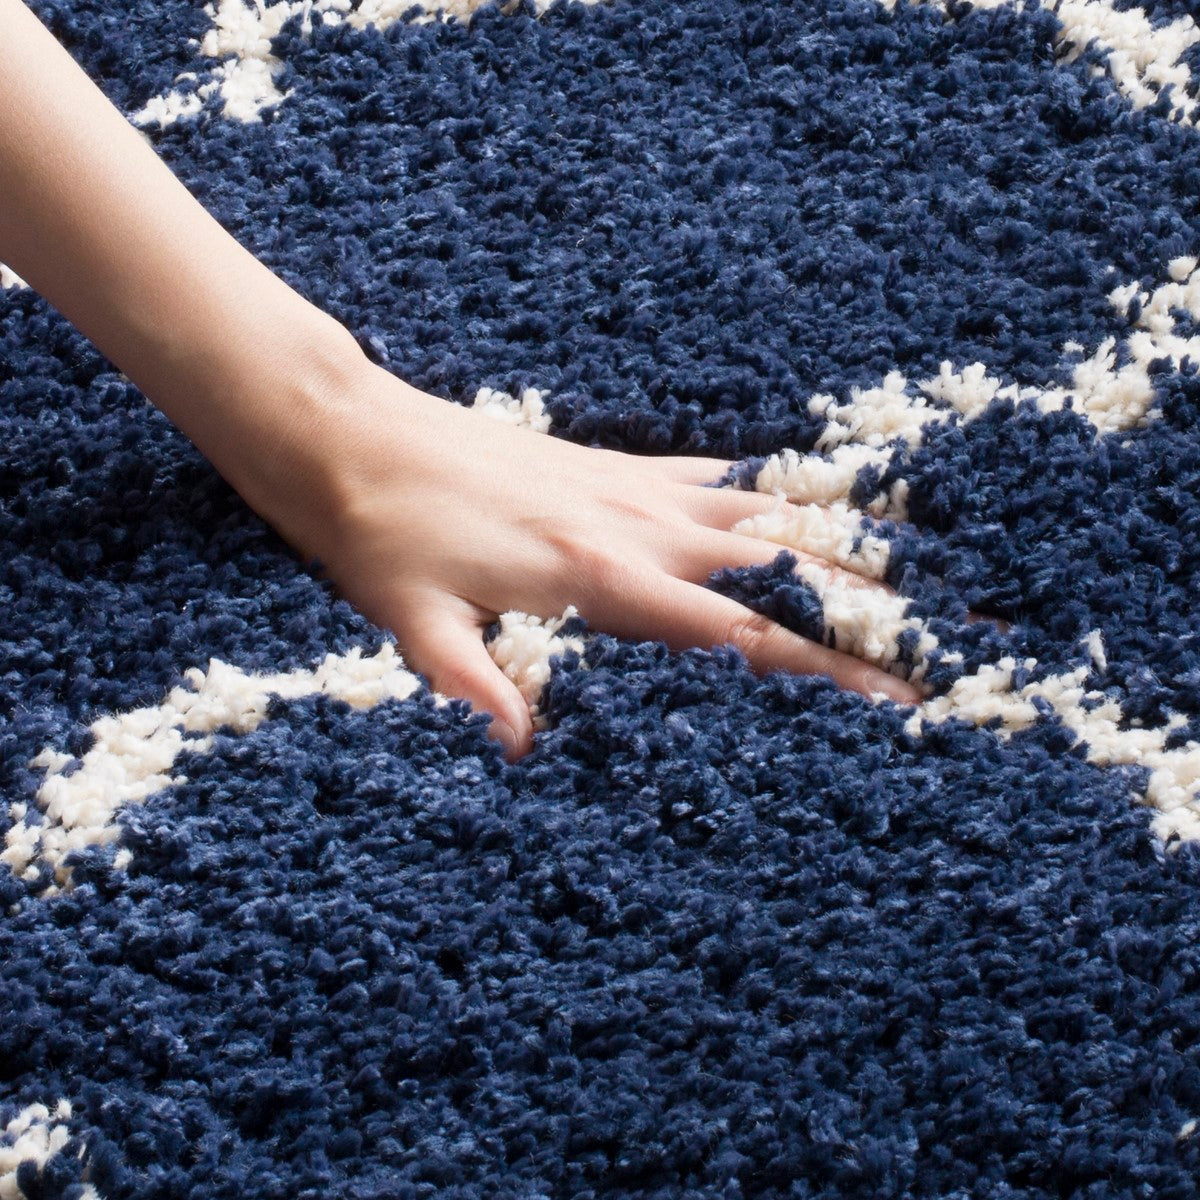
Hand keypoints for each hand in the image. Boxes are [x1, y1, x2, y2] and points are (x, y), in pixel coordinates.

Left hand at [253, 357, 922, 760]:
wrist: (352, 434)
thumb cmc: (381, 533)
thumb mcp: (409, 622)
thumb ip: (468, 678)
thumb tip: (515, 748)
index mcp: (598, 576)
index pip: (737, 629)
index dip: (823, 663)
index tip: (899, 694)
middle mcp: (635, 526)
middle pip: (781, 570)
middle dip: (869, 610)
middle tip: (948, 643)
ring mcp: (631, 489)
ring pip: (765, 517)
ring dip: (844, 548)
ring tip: (921, 572)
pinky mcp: (613, 466)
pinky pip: (716, 479)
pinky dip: (773, 491)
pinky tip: (811, 497)